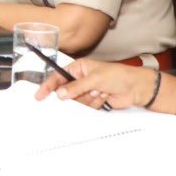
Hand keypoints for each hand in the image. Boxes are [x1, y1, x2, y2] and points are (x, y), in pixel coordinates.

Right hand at [34, 58, 154, 110]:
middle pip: (66, 92)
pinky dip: (95, 103)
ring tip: (101, 91)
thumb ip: (76, 87)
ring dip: (89, 98)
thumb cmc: (117, 75)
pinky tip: (104, 96)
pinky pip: (86, 107)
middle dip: (75, 95)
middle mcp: (80, 79)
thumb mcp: (95, 78)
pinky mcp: (93, 101)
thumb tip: (60, 94)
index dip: (48, 86)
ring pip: (76, 102)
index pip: (58, 77)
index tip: (39, 96)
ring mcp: (86, 91)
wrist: (135, 88)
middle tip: (85, 93)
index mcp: (79, 68)